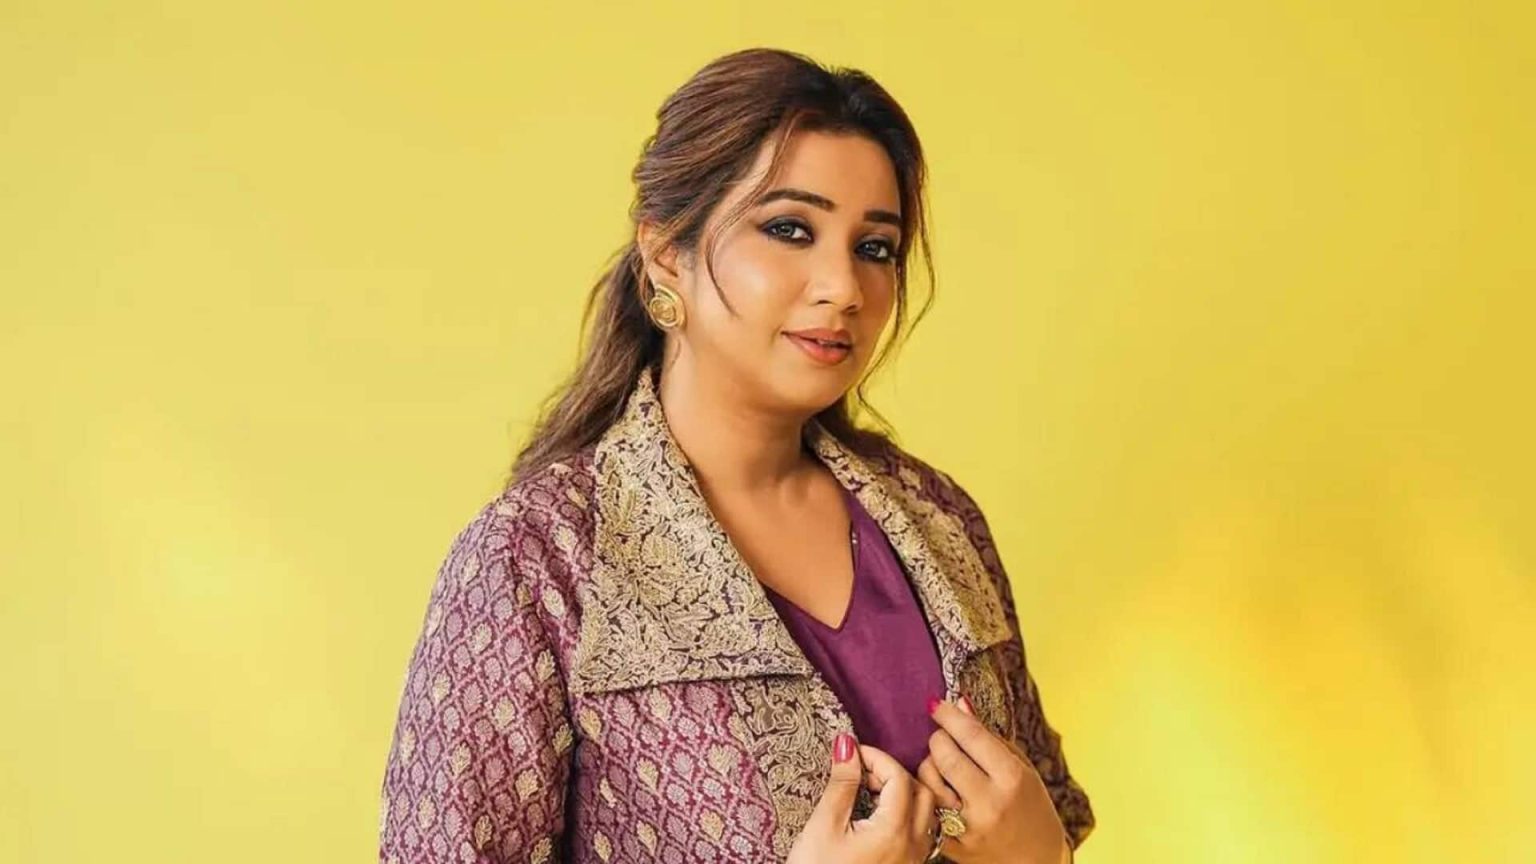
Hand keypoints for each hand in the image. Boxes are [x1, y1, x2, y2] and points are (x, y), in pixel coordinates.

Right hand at [788, 732, 940, 863]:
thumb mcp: (824, 826)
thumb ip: (841, 783)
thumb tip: (846, 745)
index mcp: (894, 831)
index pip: (900, 777)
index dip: (876, 758)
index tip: (852, 754)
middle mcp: (912, 846)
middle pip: (923, 792)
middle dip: (895, 774)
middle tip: (863, 773)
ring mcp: (913, 861)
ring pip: (927, 813)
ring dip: (905, 794)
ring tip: (872, 793)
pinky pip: (922, 833)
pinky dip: (908, 815)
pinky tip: (881, 817)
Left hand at [914, 697, 1070, 863]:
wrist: (1035, 858)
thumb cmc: (1030, 805)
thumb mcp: (1020, 767)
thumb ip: (989, 736)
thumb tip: (959, 703)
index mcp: (1011, 778)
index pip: (970, 736)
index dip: (948, 715)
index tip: (937, 705)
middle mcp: (989, 803)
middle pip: (944, 754)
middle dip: (939, 738)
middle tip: (944, 737)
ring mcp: (968, 827)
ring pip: (928, 779)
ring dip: (930, 764)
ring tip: (943, 765)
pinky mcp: (951, 845)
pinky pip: (927, 806)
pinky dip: (930, 792)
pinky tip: (942, 789)